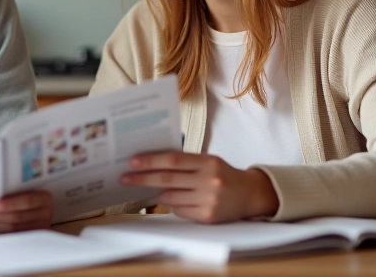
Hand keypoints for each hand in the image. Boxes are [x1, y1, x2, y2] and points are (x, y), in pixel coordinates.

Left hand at [0, 190, 52, 232]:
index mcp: (44, 199)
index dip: (11, 204)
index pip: (27, 201)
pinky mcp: (28, 239)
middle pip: (18, 217)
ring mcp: (37, 229)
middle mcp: (44, 215)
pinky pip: (9, 236)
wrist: (35, 210)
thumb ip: (13, 191)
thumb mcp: (24, 190)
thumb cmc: (24, 196)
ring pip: (12, 229)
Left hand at [120, 151, 278, 223]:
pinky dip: (172, 205)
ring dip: (159, 193)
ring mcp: (209, 200)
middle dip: (143, 179)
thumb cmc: (222, 174)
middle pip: (167, 179)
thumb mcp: (208, 161)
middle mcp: (209, 180)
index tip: (132, 161)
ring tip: (156, 189)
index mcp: (208, 162)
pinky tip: (177, 200)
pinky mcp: (208, 216)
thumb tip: (151, 164)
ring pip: (170, 198)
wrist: (250, 194)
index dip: (151, 161)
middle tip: (125, 178)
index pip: (173, 160)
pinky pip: (179, 211)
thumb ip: (184, 162)